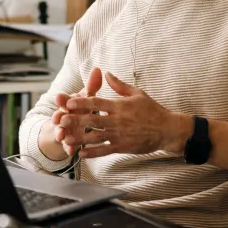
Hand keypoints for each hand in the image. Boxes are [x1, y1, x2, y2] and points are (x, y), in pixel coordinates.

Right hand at [50, 67, 102, 155]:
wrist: (69, 126)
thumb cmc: (80, 108)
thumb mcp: (86, 97)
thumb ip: (92, 86)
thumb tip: (98, 69)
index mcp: (70, 104)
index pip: (65, 100)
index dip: (62, 99)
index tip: (59, 97)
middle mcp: (65, 116)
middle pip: (60, 116)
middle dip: (58, 116)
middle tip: (57, 117)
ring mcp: (65, 129)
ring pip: (61, 131)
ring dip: (61, 133)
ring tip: (61, 135)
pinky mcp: (68, 142)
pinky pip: (68, 145)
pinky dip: (69, 148)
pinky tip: (71, 151)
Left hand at [59, 72, 192, 157]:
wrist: (167, 129)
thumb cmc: (152, 110)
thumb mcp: (137, 93)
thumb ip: (119, 85)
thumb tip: (106, 73)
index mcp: (119, 106)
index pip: (97, 102)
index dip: (82, 102)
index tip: (68, 102)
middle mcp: (118, 120)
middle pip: (92, 119)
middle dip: (75, 120)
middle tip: (61, 120)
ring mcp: (120, 134)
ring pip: (96, 136)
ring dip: (80, 138)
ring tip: (65, 139)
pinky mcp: (123, 146)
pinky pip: (105, 150)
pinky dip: (92, 152)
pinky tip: (81, 153)